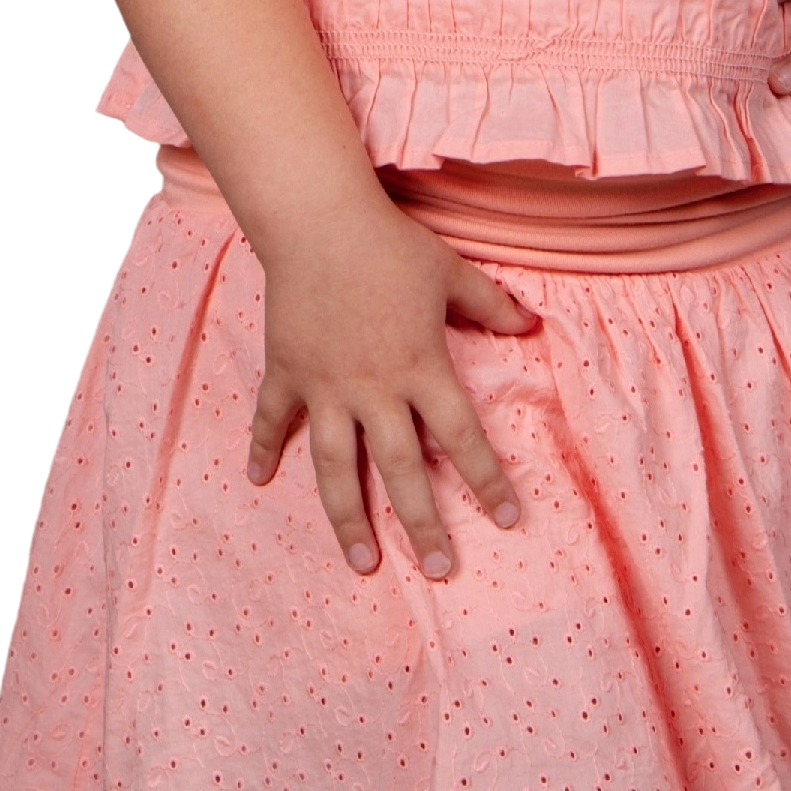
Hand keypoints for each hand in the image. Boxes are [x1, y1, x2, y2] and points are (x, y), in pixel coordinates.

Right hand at [247, 198, 536, 580]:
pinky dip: (262, 449)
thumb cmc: (390, 245)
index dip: (487, 481)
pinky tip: (259, 481)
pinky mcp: (286, 372)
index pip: (462, 437)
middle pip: (402, 470)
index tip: (508, 518)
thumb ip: (491, 305)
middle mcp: (374, 389)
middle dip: (423, 524)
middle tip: (441, 569)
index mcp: (421, 368)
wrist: (319, 221)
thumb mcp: (451, 272)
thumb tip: (531, 325)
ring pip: (336, 468)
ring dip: (348, 519)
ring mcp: (325, 387)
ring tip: (363, 562)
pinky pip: (272, 419)